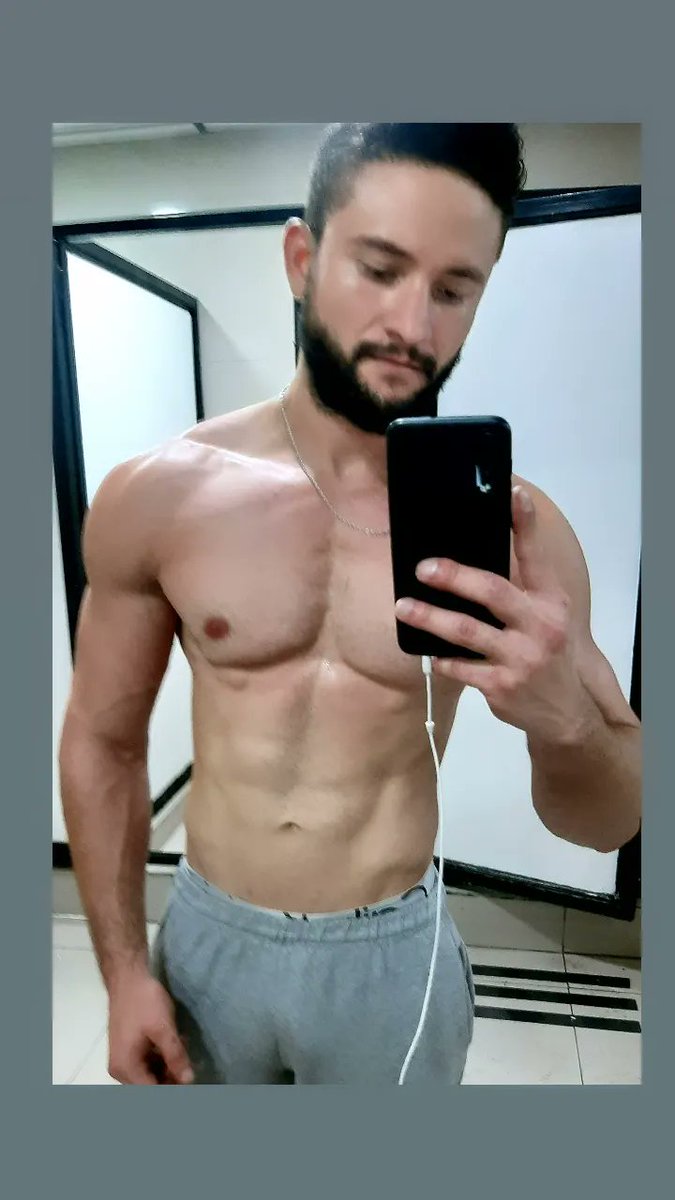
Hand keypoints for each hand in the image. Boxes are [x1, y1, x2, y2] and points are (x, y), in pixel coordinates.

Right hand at [107, 969, 194, 1084]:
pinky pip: (146, 1064)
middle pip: (150, 1086)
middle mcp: (121, 1070)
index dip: (173, 1090)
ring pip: (150, 1076)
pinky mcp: (128, 1050)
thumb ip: (175, 1056)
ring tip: (184, 1051)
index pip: (152, 1091)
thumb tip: (189, 1081)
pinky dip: (162, 1059)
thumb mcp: (163, 1028)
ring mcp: (123, 1060)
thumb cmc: (143, 1002)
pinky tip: (176, 1045)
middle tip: (191, 1066)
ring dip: (169, 1069)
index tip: (193, 1085)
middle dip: (172, 1080)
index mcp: (126, 1068)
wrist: (127, 978)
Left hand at [395, 486, 593, 742]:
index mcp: (550, 601)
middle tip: (423, 568)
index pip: (536, 556)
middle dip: (455, 577)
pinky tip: (429, 651)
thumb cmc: (549, 651)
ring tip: (403, 607)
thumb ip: (520, 588)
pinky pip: (461, 667)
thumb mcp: (547, 616)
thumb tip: (475, 557)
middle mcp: (539, 625)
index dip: (525, 524)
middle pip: (493, 591)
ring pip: (466, 632)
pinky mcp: (502, 686)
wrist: (566, 710)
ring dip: (430, 617)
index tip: (513, 493)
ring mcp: (520, 658)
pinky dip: (442, 658)